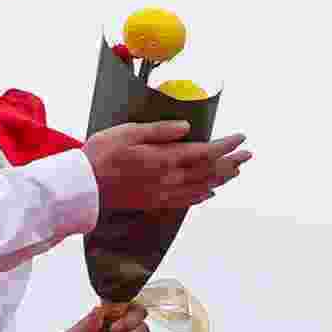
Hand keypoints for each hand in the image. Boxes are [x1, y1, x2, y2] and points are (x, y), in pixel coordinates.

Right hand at [85, 120, 252, 215]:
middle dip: (231, 162)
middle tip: (248, 154)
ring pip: (201, 187)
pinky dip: (202, 195)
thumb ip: (160, 131)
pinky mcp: (155, 203)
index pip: (206, 152)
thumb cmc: (101, 153)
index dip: (226, 145)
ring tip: (236, 171)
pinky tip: (210, 192)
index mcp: (165, 159)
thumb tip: (187, 128)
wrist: (83, 187)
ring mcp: (163, 194)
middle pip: (209, 171)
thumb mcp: (128, 132)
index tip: (241, 137)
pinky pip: (186, 201)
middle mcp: (169, 179)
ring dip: (221, 179)